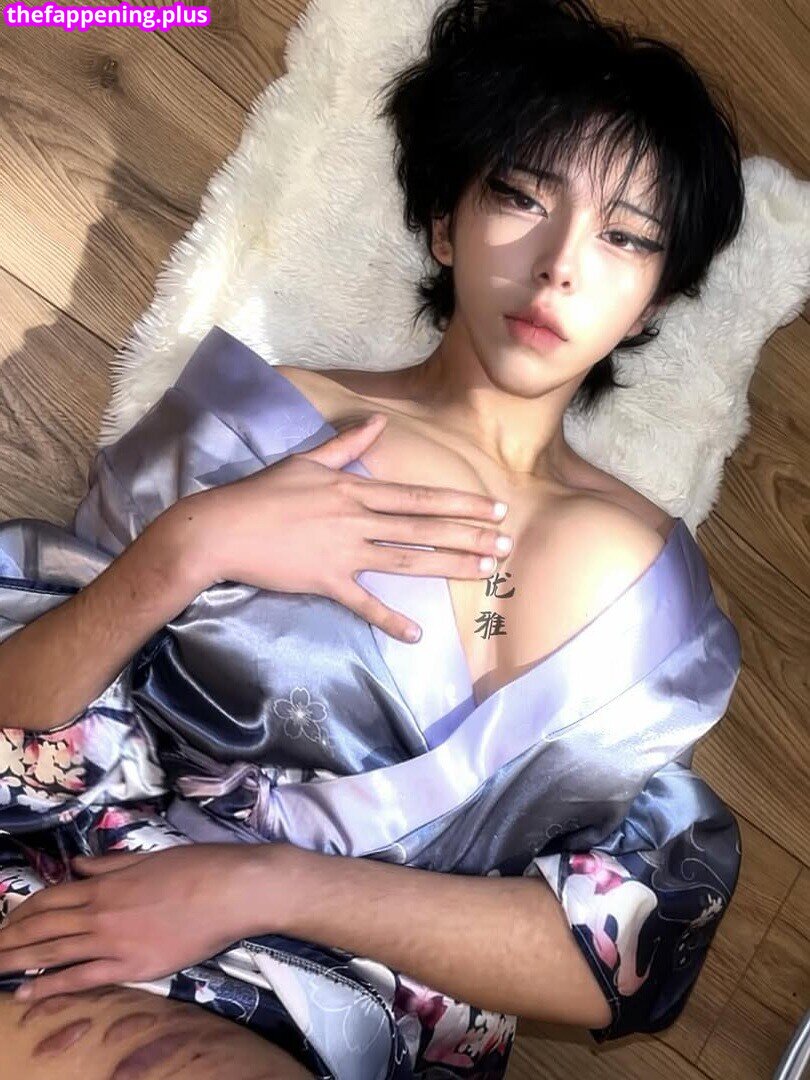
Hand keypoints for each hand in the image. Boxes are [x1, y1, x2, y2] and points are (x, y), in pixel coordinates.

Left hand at [0, 843, 285, 1001]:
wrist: (232, 889)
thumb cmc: (197, 866)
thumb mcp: (149, 857)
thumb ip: (110, 863)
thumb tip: (77, 865)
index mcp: (106, 882)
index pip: (52, 897)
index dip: (24, 911)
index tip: (5, 922)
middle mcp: (101, 911)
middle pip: (43, 926)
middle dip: (10, 939)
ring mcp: (114, 940)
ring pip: (54, 951)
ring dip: (18, 961)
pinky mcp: (132, 965)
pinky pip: (82, 977)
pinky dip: (50, 985)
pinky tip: (27, 992)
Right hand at [174, 412, 511, 642]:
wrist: (222, 527)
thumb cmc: (262, 492)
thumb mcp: (306, 461)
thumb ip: (346, 445)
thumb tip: (379, 423)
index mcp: (354, 488)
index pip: (418, 496)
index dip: (460, 503)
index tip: (493, 507)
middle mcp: (357, 518)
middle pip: (423, 527)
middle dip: (470, 534)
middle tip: (507, 543)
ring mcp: (344, 551)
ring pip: (407, 560)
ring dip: (448, 566)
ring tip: (484, 571)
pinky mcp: (326, 580)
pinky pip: (364, 603)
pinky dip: (390, 620)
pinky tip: (417, 635)